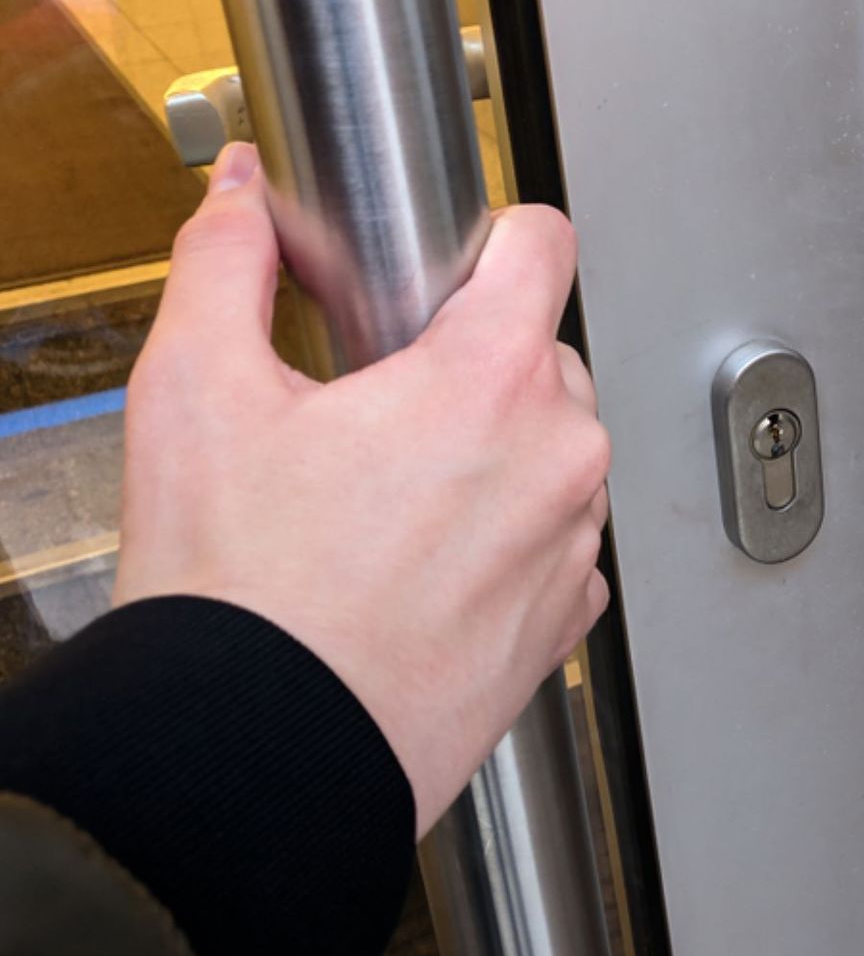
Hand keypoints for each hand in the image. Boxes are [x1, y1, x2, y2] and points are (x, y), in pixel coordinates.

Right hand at [113, 143, 612, 833]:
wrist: (259, 757)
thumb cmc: (239, 595)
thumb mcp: (198, 393)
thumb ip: (226, 264)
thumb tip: (241, 199)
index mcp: (492, 381)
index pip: (545, 243)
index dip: (496, 235)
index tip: (459, 255)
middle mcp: (561, 458)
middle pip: (544, 356)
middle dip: (472, 362)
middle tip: (382, 404)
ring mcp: (573, 545)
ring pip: (555, 452)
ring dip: (492, 454)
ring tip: (390, 500)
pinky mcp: (568, 621)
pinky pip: (557, 541)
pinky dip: (506, 538)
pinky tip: (421, 566)